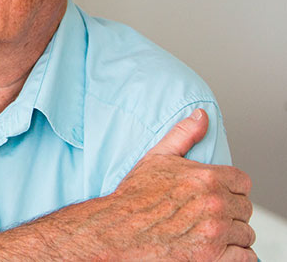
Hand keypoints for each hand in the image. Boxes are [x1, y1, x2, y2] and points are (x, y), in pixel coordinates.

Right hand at [106, 108, 254, 260]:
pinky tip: (217, 250)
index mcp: (207, 177)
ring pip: (246, 233)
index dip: (230, 189)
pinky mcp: (212, 257)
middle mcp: (215, 204)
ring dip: (232, 235)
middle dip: (230, 212)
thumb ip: (184, 134)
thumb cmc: (134, 196)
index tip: (217, 196)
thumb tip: (202, 115)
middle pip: (245, 209)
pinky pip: (245, 257)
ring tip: (209, 233)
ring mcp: (215, 232)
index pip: (243, 183)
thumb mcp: (157, 158)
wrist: (118, 230)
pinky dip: (235, 255)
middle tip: (208, 216)